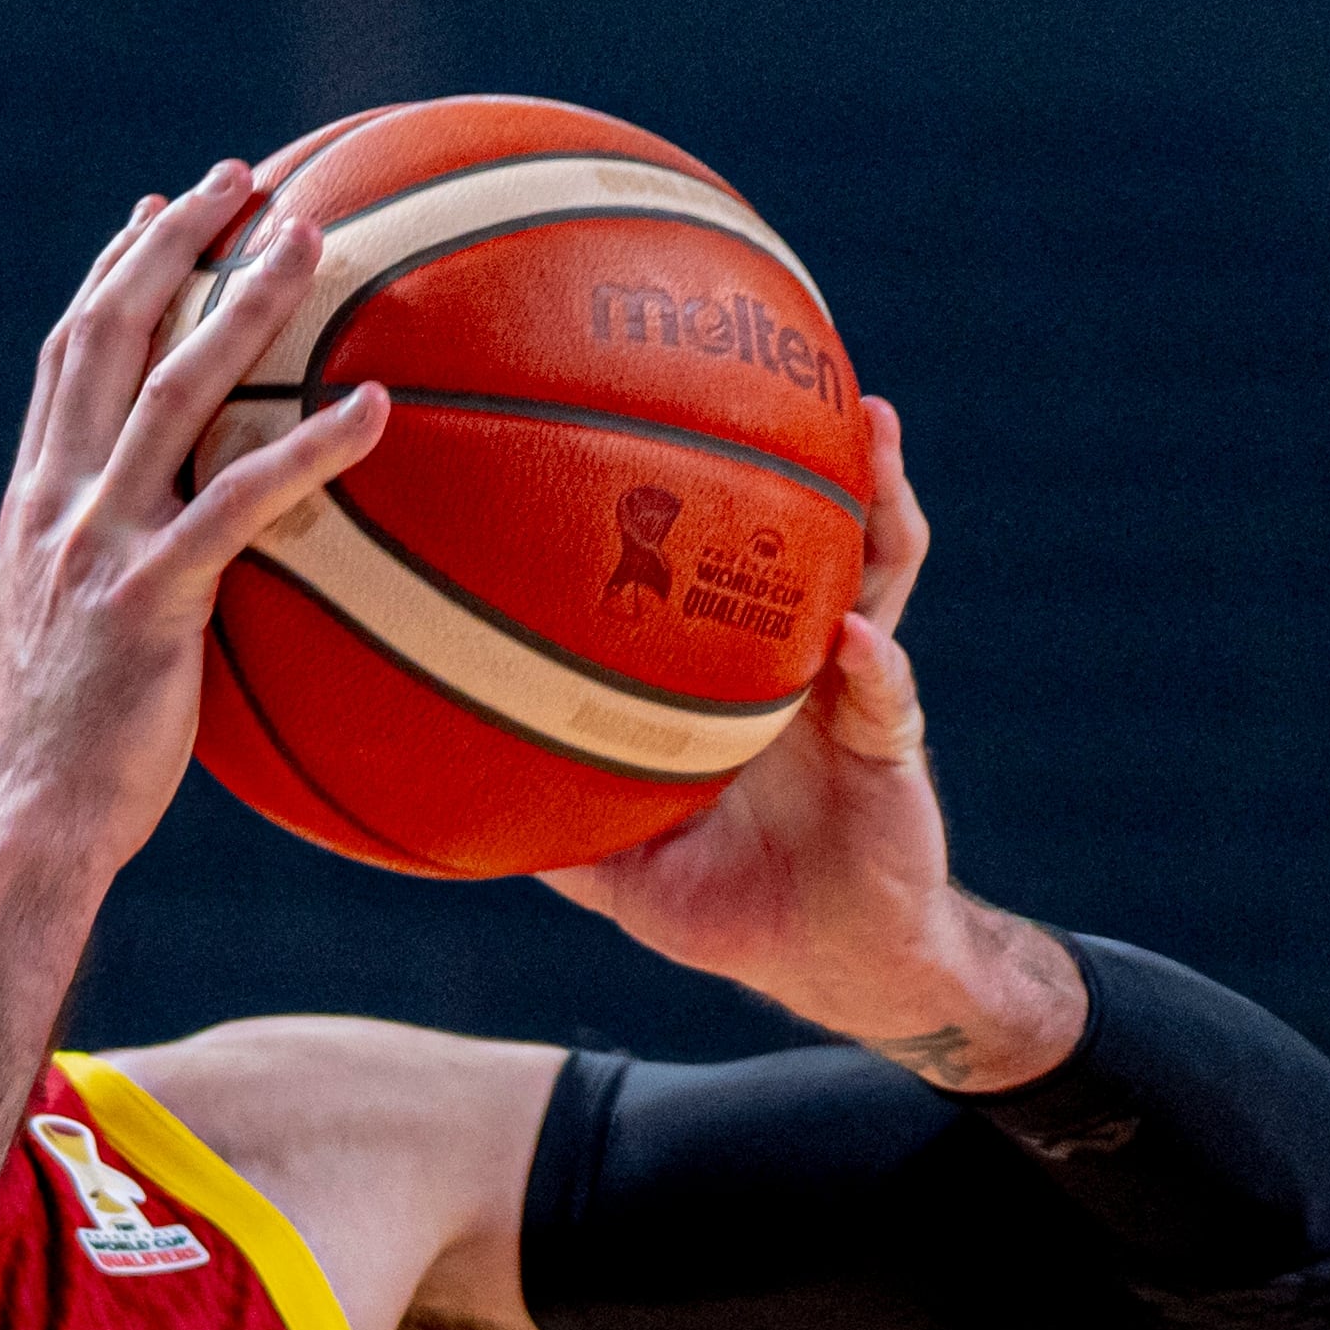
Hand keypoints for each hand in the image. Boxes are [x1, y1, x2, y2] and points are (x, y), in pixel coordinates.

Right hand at [0, 162, 389, 881]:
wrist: (28, 825)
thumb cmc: (69, 756)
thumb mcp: (82, 641)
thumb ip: (125, 578)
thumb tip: (194, 567)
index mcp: (38, 501)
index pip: (69, 356)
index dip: (112, 274)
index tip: (154, 210)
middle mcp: (58, 502)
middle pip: (111, 334)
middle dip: (173, 242)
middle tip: (242, 179)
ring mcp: (98, 545)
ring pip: (174, 391)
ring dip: (246, 305)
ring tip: (312, 242)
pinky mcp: (150, 599)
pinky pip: (240, 504)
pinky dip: (308, 449)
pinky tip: (377, 411)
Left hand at [541, 399, 1085, 1090]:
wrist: (838, 963)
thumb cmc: (735, 905)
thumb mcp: (627, 871)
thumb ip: (553, 834)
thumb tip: (437, 817)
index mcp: (741, 672)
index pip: (729, 558)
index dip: (713, 487)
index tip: (669, 402)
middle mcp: (802, 662)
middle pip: (814, 533)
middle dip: (811, 447)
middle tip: (791, 365)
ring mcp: (854, 695)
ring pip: (879, 578)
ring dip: (880, 508)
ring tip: (873, 433)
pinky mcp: (893, 749)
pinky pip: (888, 698)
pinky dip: (876, 668)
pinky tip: (859, 642)